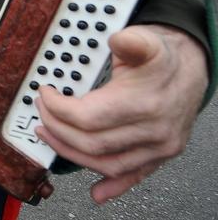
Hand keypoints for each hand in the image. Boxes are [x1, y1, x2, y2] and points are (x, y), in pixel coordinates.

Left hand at [34, 24, 207, 203]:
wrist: (192, 68)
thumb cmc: (164, 56)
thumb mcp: (147, 40)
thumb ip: (131, 41)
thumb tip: (120, 41)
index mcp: (145, 103)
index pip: (88, 118)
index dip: (58, 108)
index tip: (45, 94)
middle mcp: (154, 130)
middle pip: (93, 143)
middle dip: (58, 129)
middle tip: (41, 113)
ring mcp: (159, 146)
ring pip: (108, 164)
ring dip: (73, 154)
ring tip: (50, 137)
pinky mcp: (160, 155)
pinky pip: (135, 176)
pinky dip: (114, 187)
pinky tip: (97, 193)